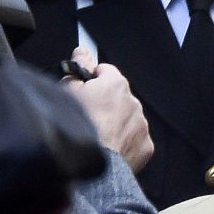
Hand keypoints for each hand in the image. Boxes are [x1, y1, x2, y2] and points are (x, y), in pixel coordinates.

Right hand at [62, 47, 153, 171]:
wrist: (95, 161)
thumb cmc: (78, 126)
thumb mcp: (68, 91)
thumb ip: (77, 68)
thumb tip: (82, 52)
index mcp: (116, 84)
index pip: (105, 72)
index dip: (91, 81)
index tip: (82, 91)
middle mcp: (134, 102)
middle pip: (117, 97)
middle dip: (104, 104)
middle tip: (86, 117)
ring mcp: (142, 125)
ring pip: (127, 119)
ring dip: (114, 124)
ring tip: (97, 137)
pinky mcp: (146, 146)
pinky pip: (134, 140)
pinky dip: (124, 143)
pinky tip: (109, 149)